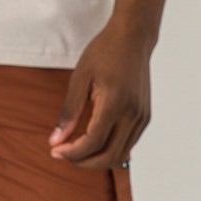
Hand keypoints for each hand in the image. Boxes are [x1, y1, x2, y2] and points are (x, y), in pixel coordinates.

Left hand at [48, 21, 151, 167]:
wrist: (133, 38)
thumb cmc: (104, 53)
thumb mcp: (79, 78)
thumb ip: (69, 112)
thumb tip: (56, 141)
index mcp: (115, 103)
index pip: (93, 142)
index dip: (72, 153)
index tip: (55, 151)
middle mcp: (133, 114)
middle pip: (108, 156)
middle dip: (83, 162)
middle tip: (63, 154)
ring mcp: (142, 117)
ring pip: (120, 154)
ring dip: (97, 159)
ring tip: (75, 149)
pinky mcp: (145, 117)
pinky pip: (127, 144)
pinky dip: (109, 149)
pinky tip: (92, 141)